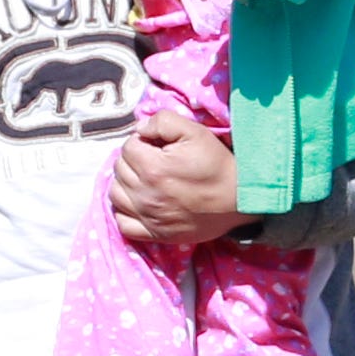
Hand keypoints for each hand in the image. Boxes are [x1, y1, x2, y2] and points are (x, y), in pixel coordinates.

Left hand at [109, 111, 243, 247]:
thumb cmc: (217, 164)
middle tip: (154, 159)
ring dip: (125, 182)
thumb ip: (163, 121)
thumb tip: (140, 128)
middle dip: (133, 159)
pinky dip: (124, 211)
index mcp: (152, 168)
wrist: (238, 200)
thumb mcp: (195, 132)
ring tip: (144, 178)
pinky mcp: (154, 233)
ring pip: (115, 194)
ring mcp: (148, 217)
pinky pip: (123, 224)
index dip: (142, 141)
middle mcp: (145, 195)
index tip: (158, 145)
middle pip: (120, 169)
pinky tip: (137, 202)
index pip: (128, 147)